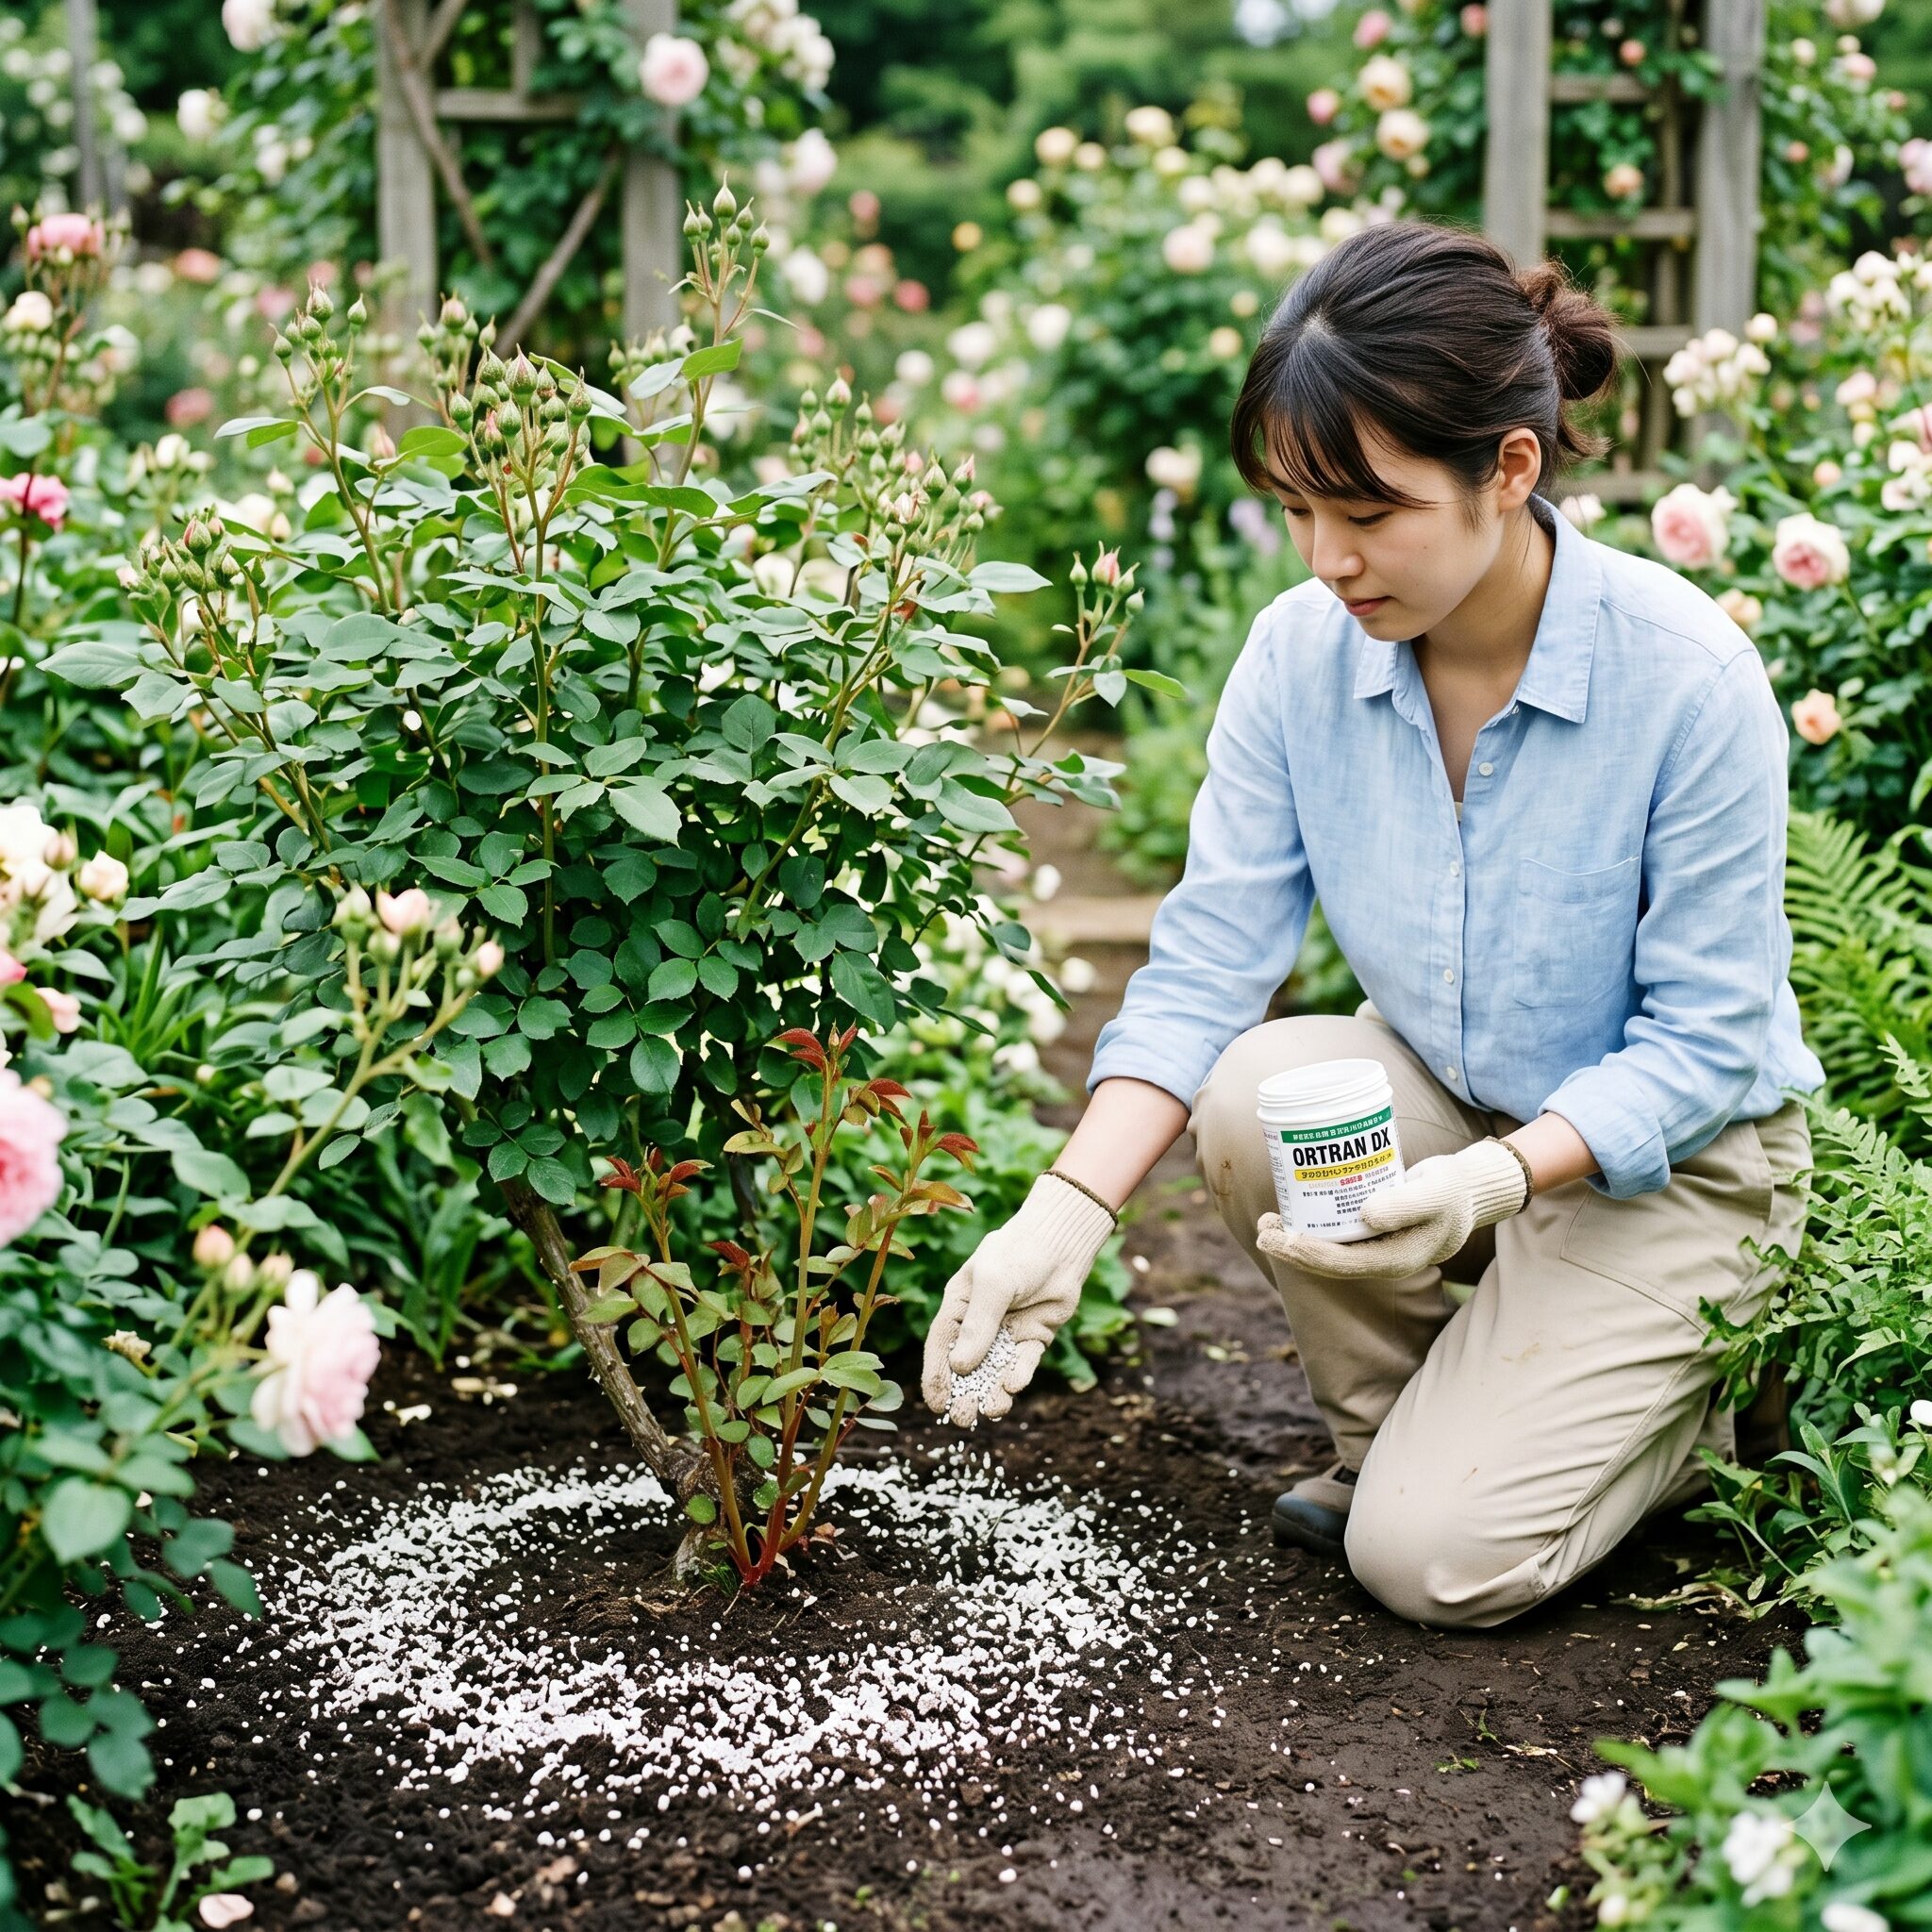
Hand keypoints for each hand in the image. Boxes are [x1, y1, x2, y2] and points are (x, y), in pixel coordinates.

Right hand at [921, 1171, 1115, 1427]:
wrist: (1063, 1243)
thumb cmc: (1019, 1253)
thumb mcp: (993, 1284)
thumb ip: (979, 1325)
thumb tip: (961, 1367)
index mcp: (960, 1305)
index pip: (942, 1345)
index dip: (936, 1375)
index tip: (935, 1403)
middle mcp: (981, 1322)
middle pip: (967, 1365)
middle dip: (964, 1393)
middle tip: (963, 1418)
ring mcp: (1008, 1331)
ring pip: (995, 1370)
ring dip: (992, 1391)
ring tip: (993, 1410)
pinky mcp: (1034, 1336)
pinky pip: (1023, 1362)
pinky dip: (1019, 1375)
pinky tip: (1014, 1385)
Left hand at [1255, 1137, 1529, 1280]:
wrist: (1468, 1189)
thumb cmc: (1453, 1190)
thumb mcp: (1434, 1193)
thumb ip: (1405, 1204)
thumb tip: (1366, 1216)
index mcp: (1396, 1260)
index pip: (1342, 1265)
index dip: (1307, 1254)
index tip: (1279, 1239)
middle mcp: (1381, 1258)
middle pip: (1328, 1261)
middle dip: (1291, 1248)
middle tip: (1262, 1230)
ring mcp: (1375, 1245)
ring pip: (1328, 1248)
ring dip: (1295, 1238)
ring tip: (1267, 1221)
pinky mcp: (1371, 1229)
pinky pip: (1336, 1232)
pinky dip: (1312, 1224)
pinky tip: (1293, 1208)